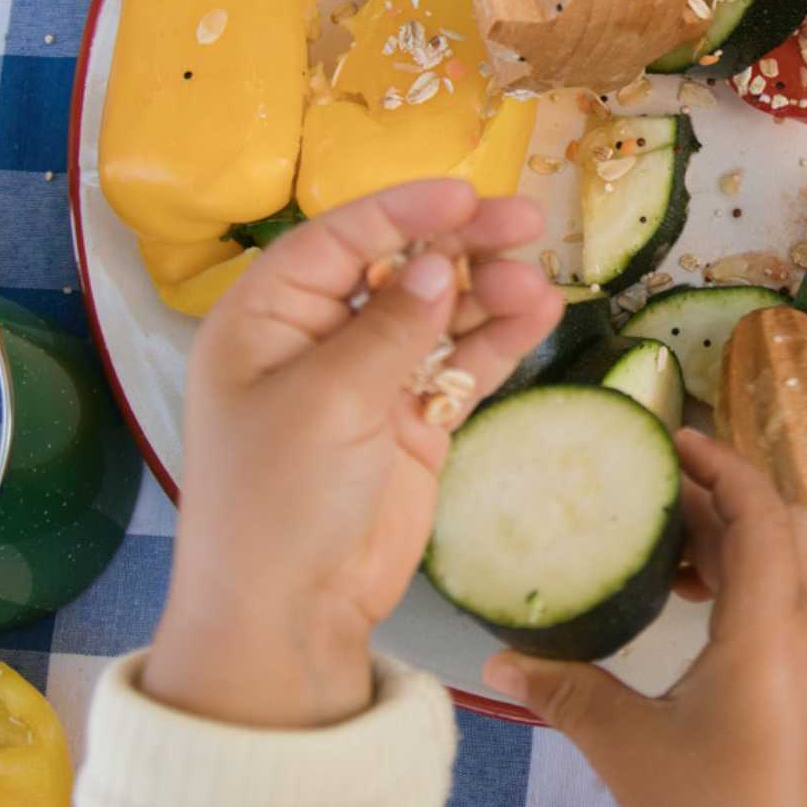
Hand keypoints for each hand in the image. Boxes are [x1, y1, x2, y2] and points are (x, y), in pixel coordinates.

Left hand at [142, 180, 561, 731]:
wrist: (289, 614)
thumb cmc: (279, 498)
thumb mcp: (326, 402)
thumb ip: (387, 328)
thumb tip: (437, 264)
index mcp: (266, 319)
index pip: (339, 239)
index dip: (404, 210)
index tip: (468, 192)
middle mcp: (316, 339)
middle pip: (397, 268)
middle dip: (461, 244)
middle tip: (529, 222)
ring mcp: (368, 382)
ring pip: (438, 315)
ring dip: (488, 294)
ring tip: (539, 285)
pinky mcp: (411, 424)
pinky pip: (460, 365)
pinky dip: (498, 341)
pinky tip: (538, 315)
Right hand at [483, 431, 806, 806]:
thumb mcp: (629, 749)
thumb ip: (567, 692)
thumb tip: (499, 660)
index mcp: (771, 626)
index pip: (759, 512)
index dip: (720, 466)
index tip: (673, 440)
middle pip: (784, 523)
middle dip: (726, 495)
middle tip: (661, 493)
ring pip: (796, 559)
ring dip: (742, 536)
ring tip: (670, 552)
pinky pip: (799, 595)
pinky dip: (756, 575)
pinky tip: (698, 606)